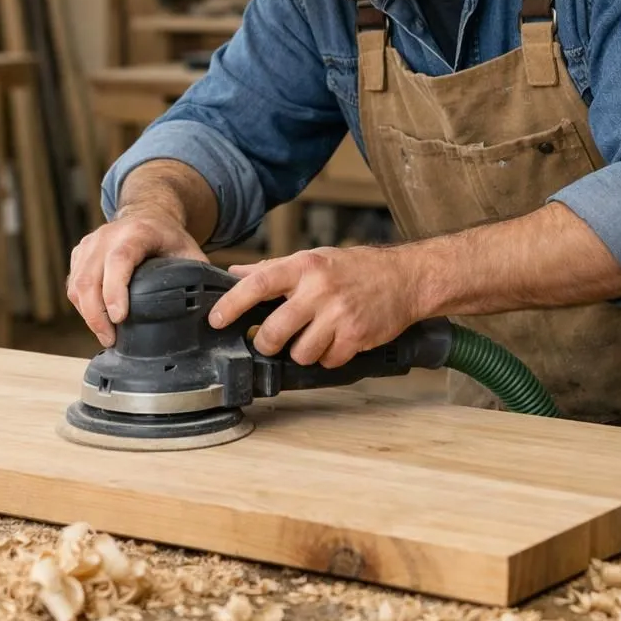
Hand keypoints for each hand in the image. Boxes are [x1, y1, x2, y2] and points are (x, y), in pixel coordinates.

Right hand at [66, 209, 207, 347]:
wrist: (147, 212)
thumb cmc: (167, 236)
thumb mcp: (188, 249)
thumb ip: (197, 274)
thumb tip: (213, 308)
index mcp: (136, 233)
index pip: (119, 261)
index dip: (115, 290)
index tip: (119, 318)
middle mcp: (107, 236)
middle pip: (89, 278)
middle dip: (96, 315)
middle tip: (111, 339)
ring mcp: (90, 244)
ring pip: (76, 284)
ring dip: (87, 315)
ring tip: (104, 335)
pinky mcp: (80, 253)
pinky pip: (73, 284)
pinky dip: (81, 306)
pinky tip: (95, 321)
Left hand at [209, 246, 422, 367]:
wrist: (404, 278)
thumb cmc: (355, 268)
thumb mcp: (314, 258)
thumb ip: (273, 268)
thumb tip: (235, 273)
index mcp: (304, 267)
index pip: (258, 284)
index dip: (232, 304)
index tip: (216, 320)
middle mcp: (319, 289)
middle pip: (274, 331)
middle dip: (265, 342)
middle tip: (268, 340)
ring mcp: (338, 315)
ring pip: (299, 352)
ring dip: (300, 352)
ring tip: (311, 337)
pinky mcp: (356, 336)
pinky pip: (327, 361)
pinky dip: (327, 357)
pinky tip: (334, 342)